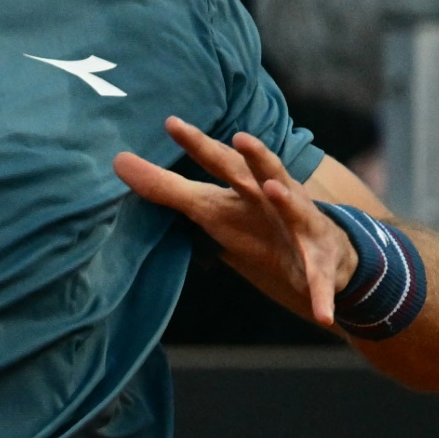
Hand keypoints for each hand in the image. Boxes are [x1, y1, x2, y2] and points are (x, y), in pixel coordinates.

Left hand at [114, 116, 358, 327]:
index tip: (171, 123)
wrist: (316, 251)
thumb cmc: (253, 219)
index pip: (218, 160)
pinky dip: (321, 295)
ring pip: (298, 212)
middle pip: (264, 172)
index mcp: (246, 184)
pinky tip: (320, 314)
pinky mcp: (319, 263)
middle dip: (255, 156)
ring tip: (273, 189)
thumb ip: (166, 187)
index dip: (196, 142)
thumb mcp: (208, 205)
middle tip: (240, 137)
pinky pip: (320, 281)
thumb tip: (117, 161)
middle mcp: (275, 198)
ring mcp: (301, 228)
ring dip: (287, 201)